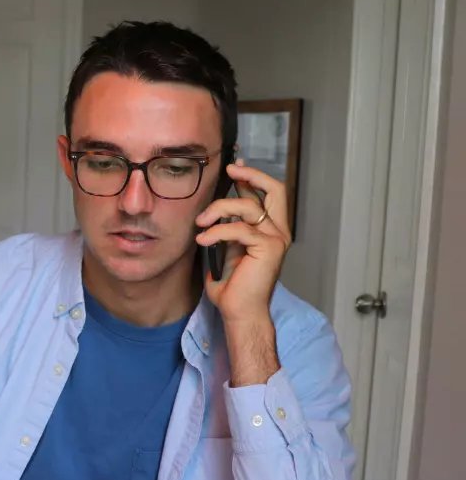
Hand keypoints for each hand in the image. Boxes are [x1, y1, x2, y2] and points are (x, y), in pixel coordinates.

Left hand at [195, 160, 291, 325]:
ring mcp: (276, 238)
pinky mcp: (269, 248)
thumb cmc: (232, 286)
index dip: (252, 178)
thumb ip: (227, 229)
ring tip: (200, 222)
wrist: (240, 311)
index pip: (268, 194)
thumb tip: (215, 211)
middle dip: (252, 176)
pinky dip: (217, 232)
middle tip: (230, 172)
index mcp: (270, 230)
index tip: (233, 169)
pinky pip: (238, 229)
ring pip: (248, 207)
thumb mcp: (227, 249)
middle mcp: (279, 231)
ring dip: (219, 209)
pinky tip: (203, 239)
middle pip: (275, 190)